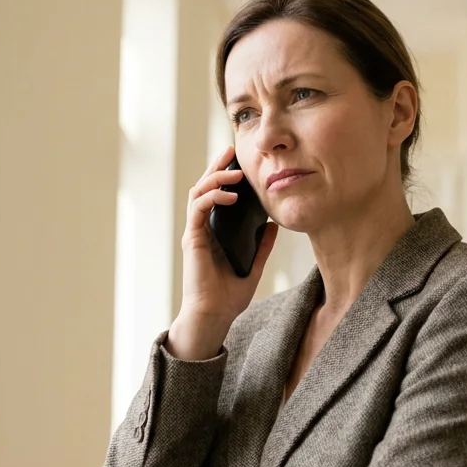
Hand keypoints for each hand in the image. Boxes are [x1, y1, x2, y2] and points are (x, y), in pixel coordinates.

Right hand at [169, 146, 278, 359]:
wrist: (214, 316)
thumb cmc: (229, 296)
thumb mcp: (254, 265)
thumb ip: (262, 245)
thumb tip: (274, 225)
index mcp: (214, 231)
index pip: (216, 194)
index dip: (225, 175)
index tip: (239, 160)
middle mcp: (202, 228)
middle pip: (204, 186)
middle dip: (217, 166)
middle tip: (231, 150)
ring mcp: (195, 232)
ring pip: (198, 192)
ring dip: (215, 177)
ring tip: (235, 171)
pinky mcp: (192, 239)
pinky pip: (198, 209)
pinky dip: (212, 196)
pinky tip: (230, 194)